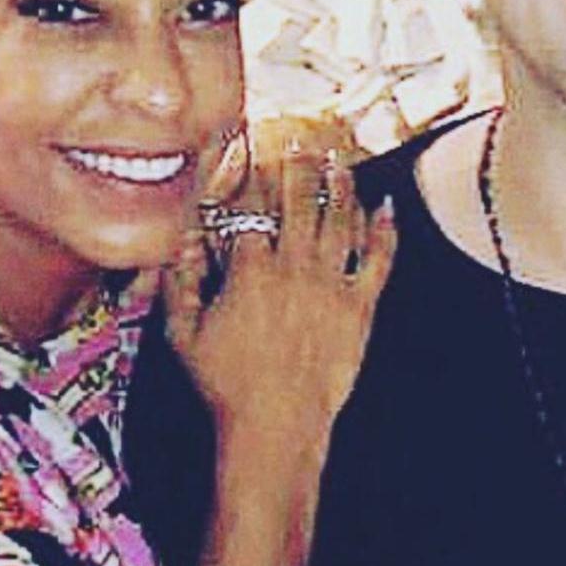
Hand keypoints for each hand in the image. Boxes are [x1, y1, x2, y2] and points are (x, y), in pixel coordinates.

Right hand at [163, 124, 395, 452]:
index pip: (252, 207)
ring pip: (341, 220)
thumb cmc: (226, 384)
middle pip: (300, 200)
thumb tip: (181, 244)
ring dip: (342, 185)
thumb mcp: (184, 335)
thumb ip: (179, 284)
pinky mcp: (360, 307)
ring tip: (340, 161)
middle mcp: (293, 267)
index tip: (255, 154)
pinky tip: (387, 207)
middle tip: (304, 140)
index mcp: (250, 270)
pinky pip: (378, 260)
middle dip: (301, 164)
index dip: (253, 178)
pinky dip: (384, 231)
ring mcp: (331, 284)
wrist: (276, 425)